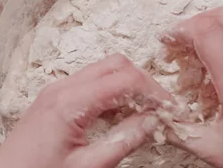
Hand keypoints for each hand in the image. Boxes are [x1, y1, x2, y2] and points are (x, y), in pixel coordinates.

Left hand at [0, 54, 170, 167]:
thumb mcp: (87, 166)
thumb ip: (123, 141)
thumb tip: (152, 121)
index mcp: (70, 102)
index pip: (125, 79)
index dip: (153, 92)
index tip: (169, 108)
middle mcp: (62, 87)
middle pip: (115, 64)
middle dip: (142, 82)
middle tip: (158, 107)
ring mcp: (56, 90)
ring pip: (103, 70)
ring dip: (126, 85)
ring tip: (142, 113)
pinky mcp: (53, 97)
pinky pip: (89, 81)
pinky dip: (110, 91)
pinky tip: (118, 114)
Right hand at [163, 6, 222, 167]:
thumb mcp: (213, 150)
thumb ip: (176, 130)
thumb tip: (150, 114)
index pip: (209, 32)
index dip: (182, 29)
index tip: (167, 40)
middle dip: (196, 20)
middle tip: (180, 40)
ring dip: (213, 29)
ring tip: (196, 53)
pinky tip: (219, 68)